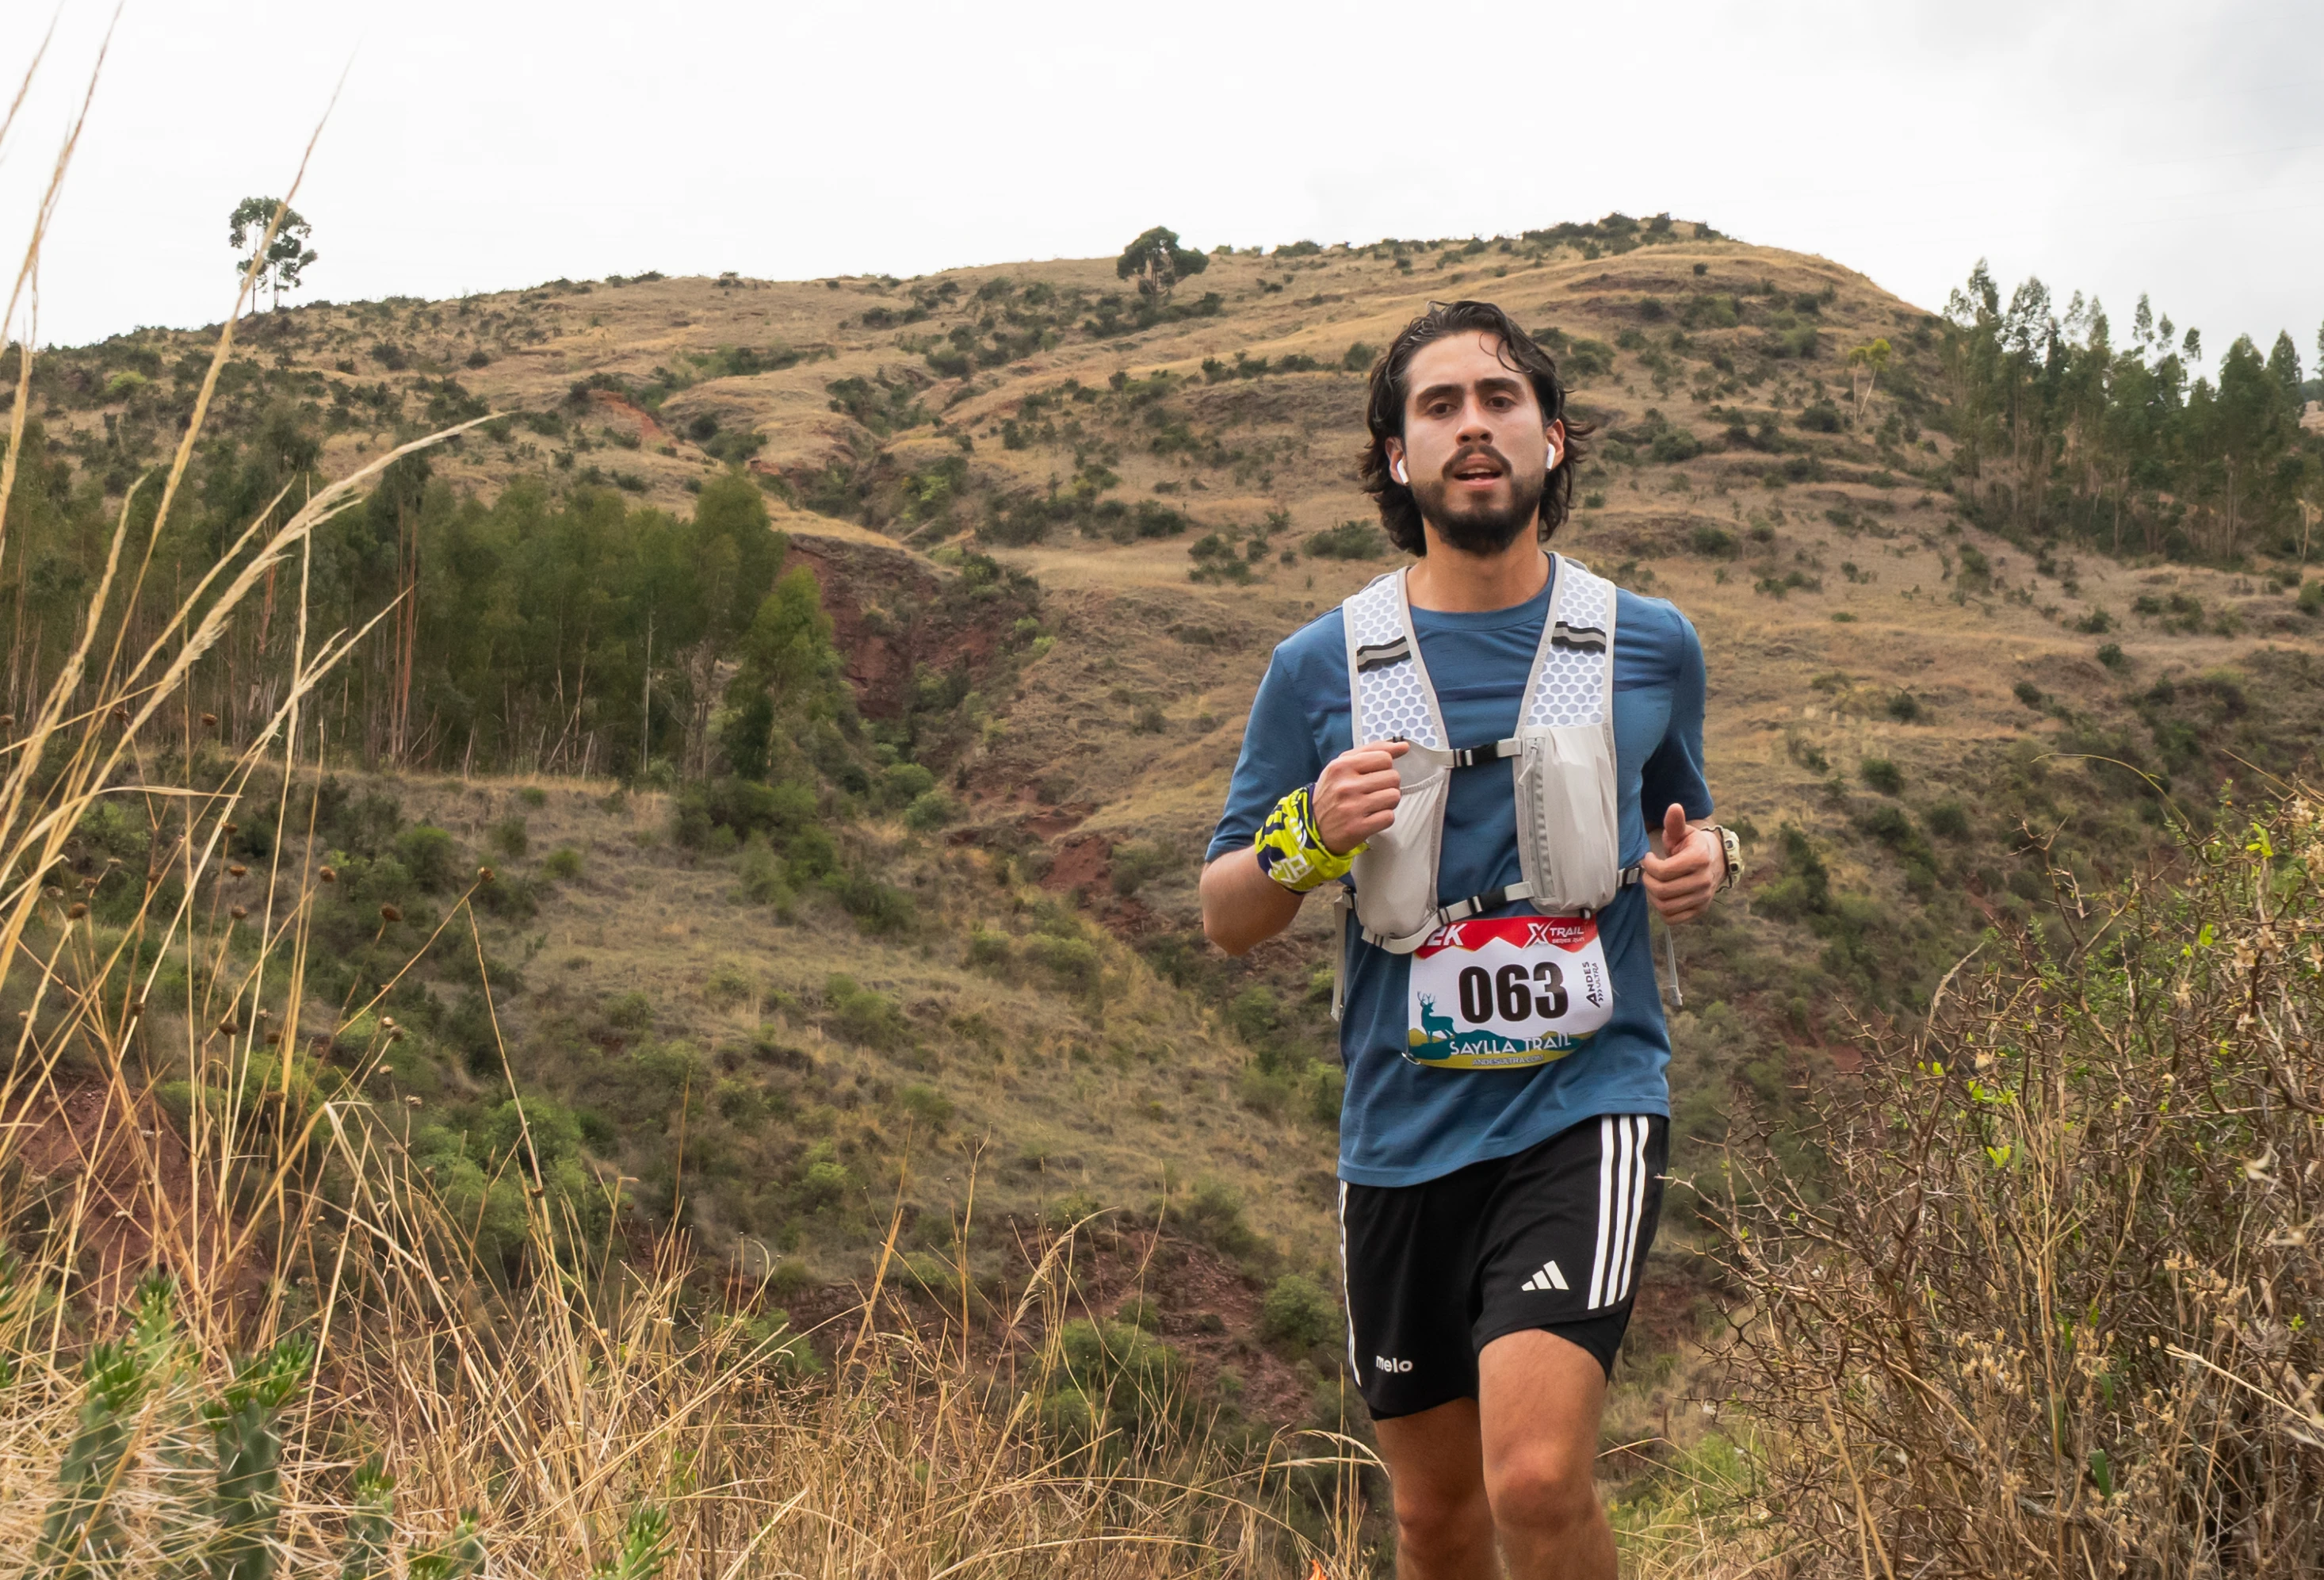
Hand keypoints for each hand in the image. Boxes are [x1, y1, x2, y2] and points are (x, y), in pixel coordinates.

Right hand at [1313, 739, 1409, 854]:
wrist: (1314, 826)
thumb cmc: (1333, 792)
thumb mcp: (1343, 765)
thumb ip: (1373, 751)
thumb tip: (1403, 746)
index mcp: (1342, 766)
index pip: (1384, 758)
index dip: (1384, 767)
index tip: (1374, 774)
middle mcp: (1346, 786)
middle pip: (1393, 777)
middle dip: (1388, 785)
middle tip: (1373, 791)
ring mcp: (1352, 808)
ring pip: (1394, 796)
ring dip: (1388, 801)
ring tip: (1373, 804)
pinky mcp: (1358, 828)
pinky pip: (1389, 817)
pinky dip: (1384, 817)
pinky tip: (1371, 817)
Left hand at [1642, 802, 1717, 923]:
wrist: (1716, 861)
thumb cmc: (1693, 845)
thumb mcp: (1684, 832)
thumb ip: (1675, 823)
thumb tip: (1674, 807)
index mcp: (1699, 859)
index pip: (1664, 871)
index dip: (1649, 865)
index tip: (1649, 858)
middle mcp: (1703, 881)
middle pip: (1662, 890)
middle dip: (1648, 881)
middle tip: (1648, 872)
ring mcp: (1703, 898)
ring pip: (1665, 906)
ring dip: (1653, 896)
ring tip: (1654, 883)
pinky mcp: (1700, 910)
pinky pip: (1673, 919)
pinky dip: (1663, 910)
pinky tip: (1663, 896)